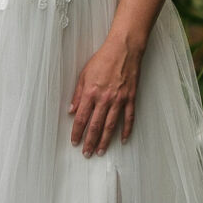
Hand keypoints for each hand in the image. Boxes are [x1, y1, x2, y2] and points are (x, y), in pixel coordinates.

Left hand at [67, 33, 141, 155]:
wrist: (124, 49)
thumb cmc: (103, 59)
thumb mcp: (84, 74)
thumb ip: (78, 94)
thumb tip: (71, 111)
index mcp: (91, 93)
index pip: (81, 118)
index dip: (77, 132)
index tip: (74, 142)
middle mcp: (104, 99)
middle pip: (95, 125)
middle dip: (90, 141)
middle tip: (86, 153)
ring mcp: (119, 100)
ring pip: (111, 125)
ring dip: (105, 140)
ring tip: (101, 152)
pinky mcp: (131, 98)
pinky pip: (129, 118)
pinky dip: (126, 130)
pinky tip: (123, 140)